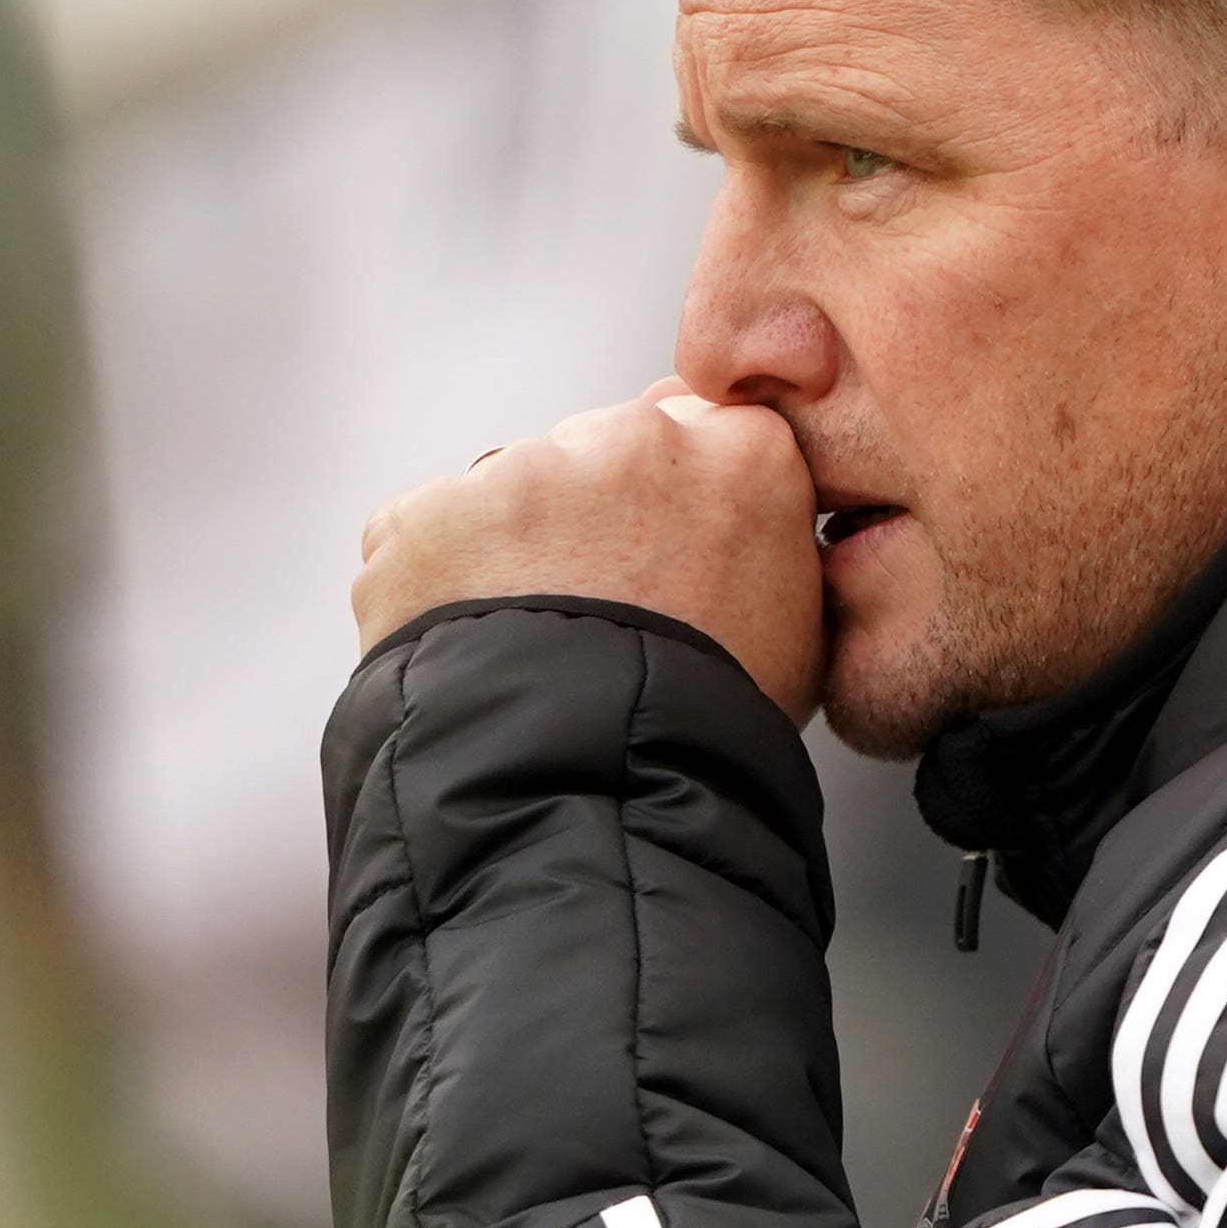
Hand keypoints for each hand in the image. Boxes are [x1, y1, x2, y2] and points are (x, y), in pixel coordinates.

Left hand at [354, 391, 823, 718]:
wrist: (598, 793)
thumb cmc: (709, 729)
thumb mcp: (800, 630)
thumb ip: (771, 542)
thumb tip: (742, 529)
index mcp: (741, 454)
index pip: (702, 434)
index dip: (675, 499)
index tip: (664, 551)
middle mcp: (635, 438)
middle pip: (600, 450)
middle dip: (590, 516)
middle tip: (597, 610)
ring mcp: (526, 470)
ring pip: (511, 493)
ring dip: (512, 550)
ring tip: (533, 646)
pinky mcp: (432, 512)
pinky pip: (427, 534)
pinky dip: (435, 584)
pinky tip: (474, 648)